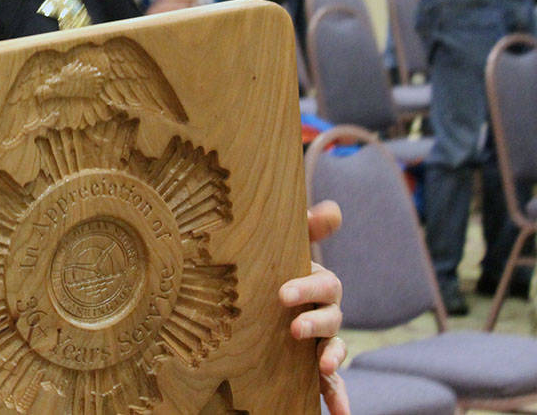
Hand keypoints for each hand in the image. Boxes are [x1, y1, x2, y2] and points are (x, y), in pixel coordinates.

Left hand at [281, 201, 347, 414]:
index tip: (283, 295)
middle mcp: (325, 311)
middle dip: (315, 322)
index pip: (324, 284)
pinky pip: (332, 380)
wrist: (264, 293)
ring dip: (332, 356)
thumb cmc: (274, 261)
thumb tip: (334, 209)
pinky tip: (339, 412)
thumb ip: (307, 225)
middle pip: (331, 316)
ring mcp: (322, 338)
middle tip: (295, 328)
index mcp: (317, 283)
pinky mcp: (317, 364)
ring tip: (323, 364)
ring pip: (335, 346)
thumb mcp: (285, 242)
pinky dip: (338, 395)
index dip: (307, 288)